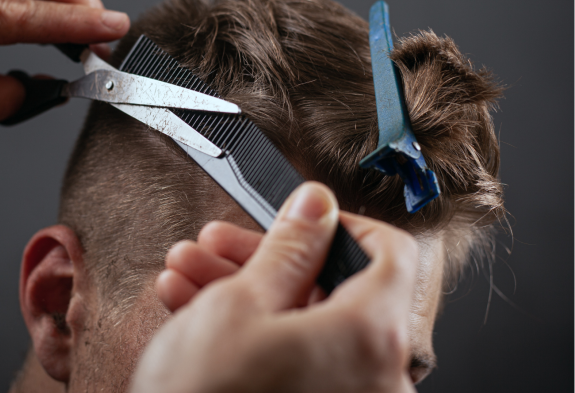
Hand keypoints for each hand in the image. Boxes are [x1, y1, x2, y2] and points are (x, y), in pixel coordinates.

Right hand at [131, 182, 418, 392]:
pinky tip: (196, 309)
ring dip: (244, 291)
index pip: (391, 254)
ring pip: (302, 325)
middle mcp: (375, 378)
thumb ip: (290, 246)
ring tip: (190, 275)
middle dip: (264, 258)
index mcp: (369, 338)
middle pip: (332, 290)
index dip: (341, 226)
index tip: (301, 220)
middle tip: (218, 245)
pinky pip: (294, 362)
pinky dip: (252, 334)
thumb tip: (317, 205)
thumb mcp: (239, 304)